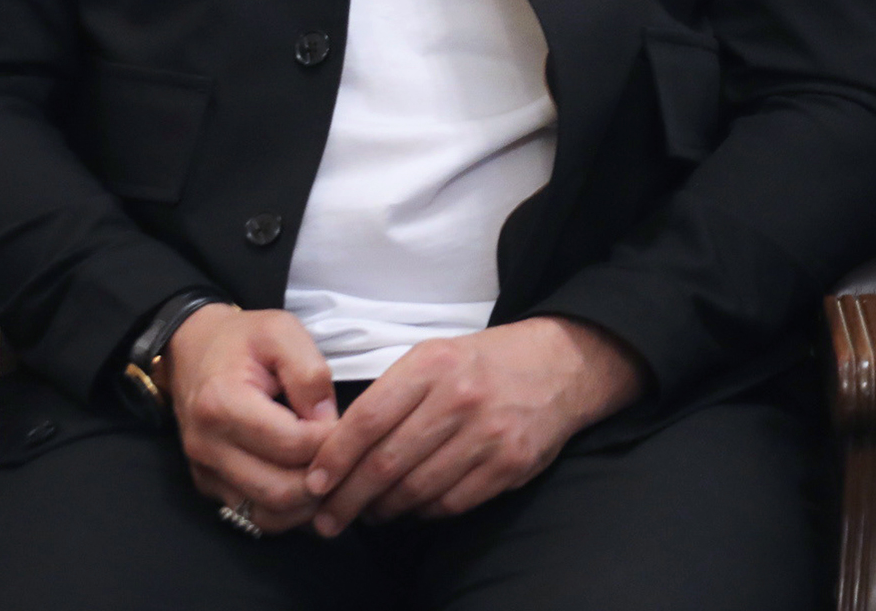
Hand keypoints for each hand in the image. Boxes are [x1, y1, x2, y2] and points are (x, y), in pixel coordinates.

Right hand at [167, 305, 339, 535]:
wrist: (193, 350)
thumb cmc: (243, 340)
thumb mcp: (282, 332)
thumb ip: (310, 374)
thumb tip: (328, 422)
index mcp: (223, 404)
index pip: (293, 445)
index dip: (330, 440)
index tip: (348, 424)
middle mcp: (208, 447)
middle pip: (280, 490)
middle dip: (324, 480)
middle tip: (348, 457)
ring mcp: (205, 472)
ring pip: (268, 515)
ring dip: (308, 504)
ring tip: (333, 473)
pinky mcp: (210, 487)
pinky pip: (254, 516)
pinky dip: (288, 511)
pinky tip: (310, 486)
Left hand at [303, 317, 645, 534]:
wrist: (561, 364)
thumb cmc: (484, 364)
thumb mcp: (435, 355)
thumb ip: (391, 394)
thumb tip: (339, 449)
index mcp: (433, 364)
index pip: (367, 419)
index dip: (333, 458)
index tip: (314, 483)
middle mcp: (460, 397)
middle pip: (386, 463)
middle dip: (348, 498)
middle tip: (327, 518)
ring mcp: (488, 432)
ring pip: (416, 489)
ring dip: (383, 510)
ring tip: (368, 514)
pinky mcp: (511, 462)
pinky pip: (451, 502)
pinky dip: (423, 512)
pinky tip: (412, 508)